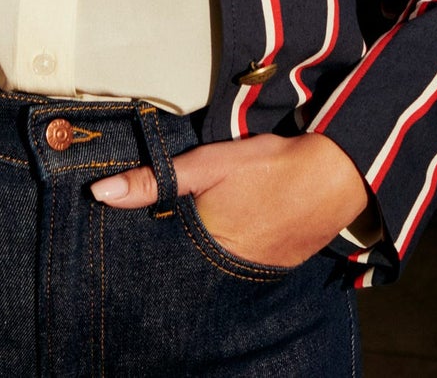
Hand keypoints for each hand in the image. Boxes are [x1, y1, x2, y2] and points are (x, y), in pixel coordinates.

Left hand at [90, 131, 373, 268]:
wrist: (335, 175)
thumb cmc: (269, 166)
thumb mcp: (207, 165)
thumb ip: (155, 182)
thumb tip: (101, 194)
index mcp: (207, 246)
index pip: (165, 255)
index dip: (154, 240)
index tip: (145, 226)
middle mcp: (230, 269)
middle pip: (192, 259)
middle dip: (183, 242)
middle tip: (189, 213)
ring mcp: (258, 270)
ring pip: (219, 260)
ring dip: (212, 244)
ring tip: (215, 217)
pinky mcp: (280, 264)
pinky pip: (246, 260)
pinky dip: (238, 245)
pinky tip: (242, 223)